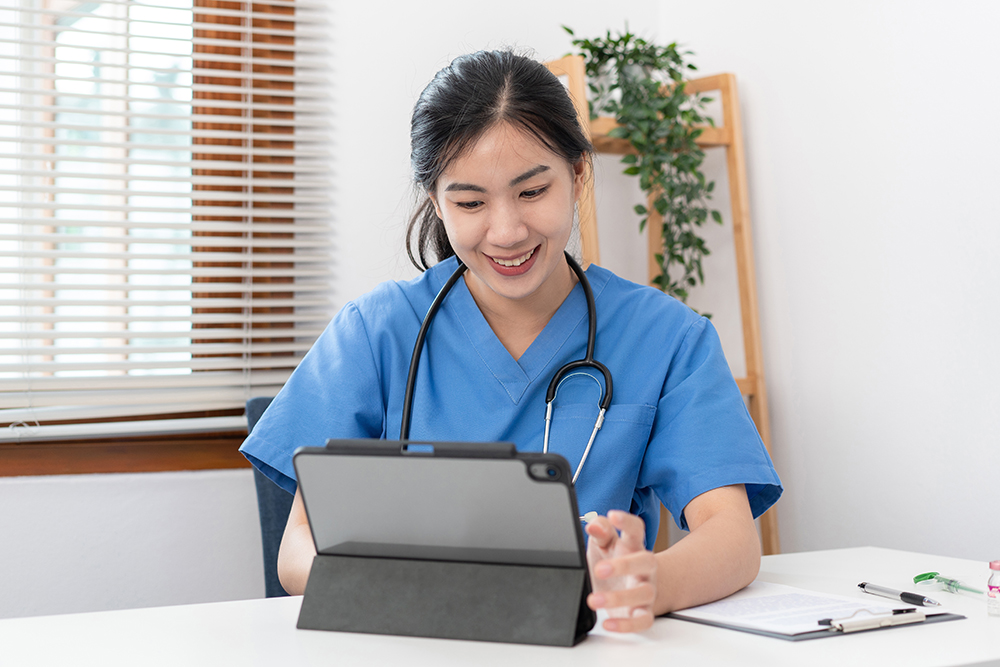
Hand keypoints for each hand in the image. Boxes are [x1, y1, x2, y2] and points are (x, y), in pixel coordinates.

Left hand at [585, 510, 656, 632]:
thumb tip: (592, 524)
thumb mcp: (603, 544)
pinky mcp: (643, 612)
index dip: (626, 521)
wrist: (629, 587)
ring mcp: (646, 590)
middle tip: (599, 569)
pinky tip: (608, 624)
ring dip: (619, 598)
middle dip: (625, 565)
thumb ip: (600, 531)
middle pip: (645, 561)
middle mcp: (644, 568)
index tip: (613, 515)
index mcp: (633, 546)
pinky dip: (626, 625)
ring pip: (643, 593)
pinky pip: (643, 621)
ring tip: (594, 600)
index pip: (636, 529)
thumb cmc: (613, 560)